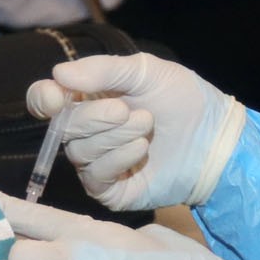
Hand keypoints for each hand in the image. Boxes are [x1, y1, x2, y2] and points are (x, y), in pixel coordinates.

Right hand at [24, 50, 244, 211]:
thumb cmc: (183, 100)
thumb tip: (58, 73)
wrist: (215, 138)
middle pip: (63, 127)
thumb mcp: (145, 72)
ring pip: (79, 152)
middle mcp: (85, 132)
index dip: (44, 99)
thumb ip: (102, 70)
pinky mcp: (110, 190)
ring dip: (113, 136)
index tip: (57, 97)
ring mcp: (96, 163)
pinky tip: (142, 149)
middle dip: (94, 117)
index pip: (45, 100)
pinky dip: (117, 159)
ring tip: (147, 126)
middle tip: (129, 110)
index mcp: (87, 98)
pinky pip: (95, 176)